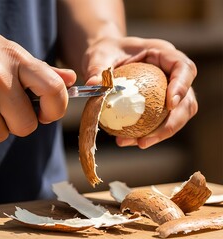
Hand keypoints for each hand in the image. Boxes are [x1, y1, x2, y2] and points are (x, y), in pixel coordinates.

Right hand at [0, 30, 75, 142]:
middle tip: (11, 108)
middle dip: (22, 123)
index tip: (46, 114)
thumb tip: (71, 79)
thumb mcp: (15, 55)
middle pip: (27, 125)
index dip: (56, 110)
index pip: (54, 89)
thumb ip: (43, 72)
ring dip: (0, 125)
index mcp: (19, 60)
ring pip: (1, 133)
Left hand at [82, 36, 197, 147]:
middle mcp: (170, 73)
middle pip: (186, 99)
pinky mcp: (157, 104)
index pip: (184, 68)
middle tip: (149, 137)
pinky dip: (148, 133)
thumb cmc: (106, 51)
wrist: (105, 58)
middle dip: (172, 122)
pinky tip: (127, 140)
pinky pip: (159, 121)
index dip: (182, 86)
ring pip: (176, 116)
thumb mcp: (100, 55)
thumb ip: (98, 68)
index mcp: (163, 54)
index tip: (170, 104)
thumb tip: (94, 84)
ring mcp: (166, 90)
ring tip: (138, 143)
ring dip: (160, 133)